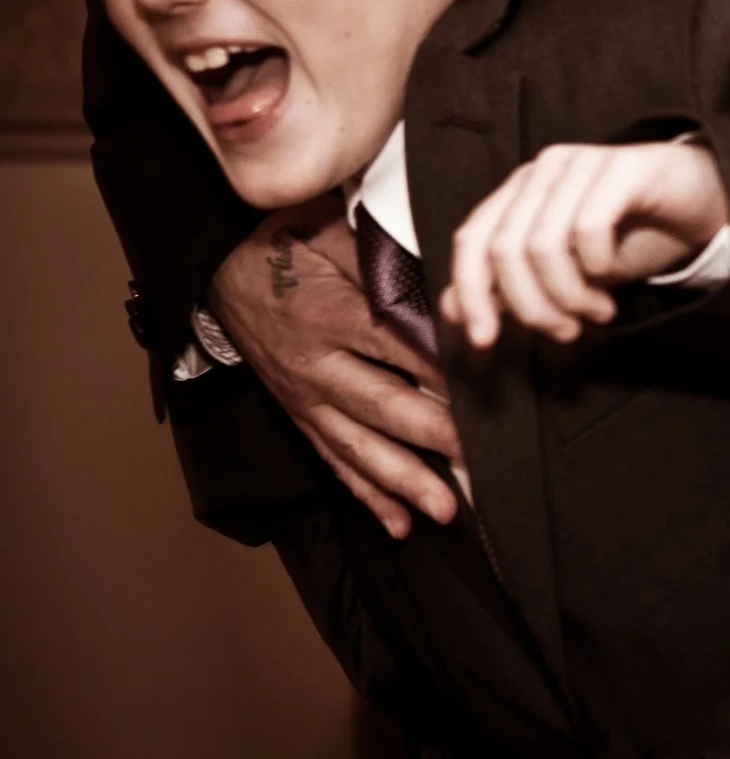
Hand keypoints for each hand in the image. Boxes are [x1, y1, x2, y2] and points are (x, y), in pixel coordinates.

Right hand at [210, 196, 461, 537]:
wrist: (215, 264)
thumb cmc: (285, 242)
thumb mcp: (333, 234)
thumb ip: (385, 262)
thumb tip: (446, 288)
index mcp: (330, 315)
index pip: (396, 348)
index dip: (441, 373)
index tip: (484, 392)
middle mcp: (315, 365)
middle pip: (381, 407)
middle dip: (432, 438)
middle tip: (479, 463)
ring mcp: (303, 397)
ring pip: (357, 447)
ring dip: (402, 482)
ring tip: (444, 512)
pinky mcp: (297, 414)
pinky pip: (332, 460)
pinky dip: (366, 494)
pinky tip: (398, 524)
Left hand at [440, 141, 729, 350]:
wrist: (706, 205)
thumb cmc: (636, 236)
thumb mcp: (569, 273)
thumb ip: (513, 286)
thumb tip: (457, 310)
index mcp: (520, 190)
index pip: (471, 239)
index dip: (472, 293)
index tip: (486, 341)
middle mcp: (543, 170)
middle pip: (504, 251)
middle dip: (531, 307)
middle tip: (566, 332)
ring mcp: (581, 162)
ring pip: (542, 245)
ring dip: (568, 296)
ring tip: (597, 313)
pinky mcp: (622, 166)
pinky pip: (588, 228)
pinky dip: (598, 268)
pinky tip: (614, 278)